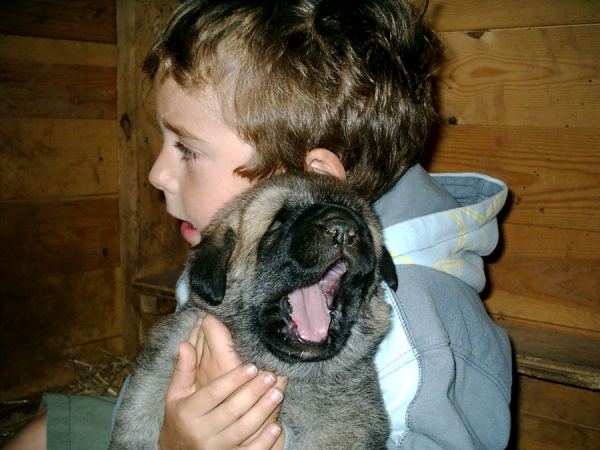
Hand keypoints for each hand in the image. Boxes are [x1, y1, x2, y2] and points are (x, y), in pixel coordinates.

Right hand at [158, 314, 286, 449]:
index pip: (213, 393)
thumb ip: (184, 370)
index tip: (252, 366)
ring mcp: (214, 448)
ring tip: (277, 393)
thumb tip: (184, 343)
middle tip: (270, 376)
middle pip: (231, 410)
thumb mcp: (175, 395)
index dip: (233, 379)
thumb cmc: (180, 417)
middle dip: (253, 392)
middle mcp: (200, 431)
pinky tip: (275, 427)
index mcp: (188, 412)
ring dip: (262, 411)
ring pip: (242, 429)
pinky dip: (263, 441)